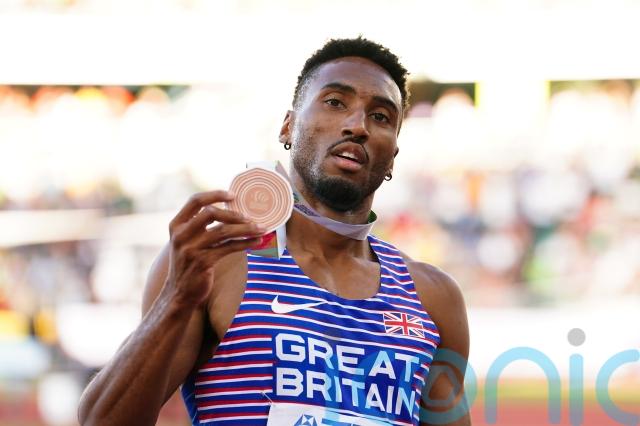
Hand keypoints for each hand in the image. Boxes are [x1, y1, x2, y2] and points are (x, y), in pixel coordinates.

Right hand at [165, 190, 264, 307]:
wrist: (179, 292)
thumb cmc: (188, 263)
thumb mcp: (186, 240)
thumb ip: (198, 225)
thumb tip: (228, 210)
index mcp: (176, 225)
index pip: (195, 201)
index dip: (215, 194)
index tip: (233, 195)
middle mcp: (181, 235)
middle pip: (210, 213)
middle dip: (233, 214)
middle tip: (250, 217)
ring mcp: (191, 249)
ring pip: (223, 231)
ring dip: (245, 229)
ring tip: (261, 229)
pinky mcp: (203, 263)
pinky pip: (229, 248)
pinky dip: (245, 243)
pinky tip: (256, 242)